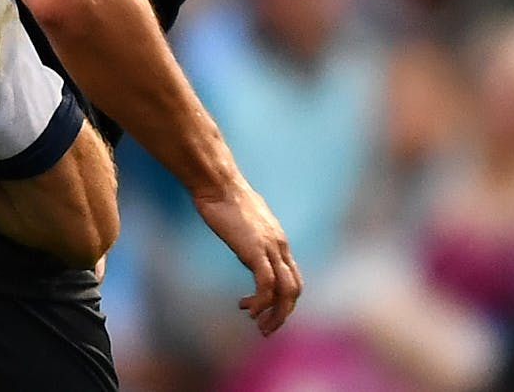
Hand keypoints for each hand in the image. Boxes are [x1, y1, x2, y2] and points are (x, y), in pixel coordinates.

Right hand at [193, 180, 302, 335]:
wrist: (218, 183)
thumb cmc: (224, 196)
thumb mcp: (243, 219)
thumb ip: (249, 233)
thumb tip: (243, 238)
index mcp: (278, 240)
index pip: (292, 277)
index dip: (282, 299)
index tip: (264, 310)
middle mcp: (280, 246)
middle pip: (295, 289)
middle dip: (282, 314)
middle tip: (265, 328)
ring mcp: (270, 248)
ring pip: (286, 292)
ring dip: (275, 315)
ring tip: (258, 325)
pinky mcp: (256, 251)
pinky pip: (266, 286)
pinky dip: (260, 302)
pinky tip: (247, 307)